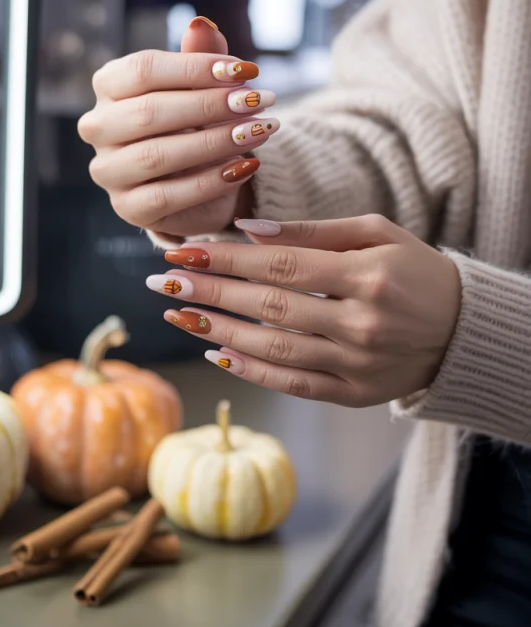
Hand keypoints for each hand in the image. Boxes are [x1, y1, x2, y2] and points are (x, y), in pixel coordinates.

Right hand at [77, 18, 277, 236]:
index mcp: (109, 85)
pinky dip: (210, 182)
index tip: (245, 71)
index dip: (196, 68)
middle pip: (148, 112)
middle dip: (210, 106)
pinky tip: (245, 167)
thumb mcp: (203, 86)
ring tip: (259, 131)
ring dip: (214, 143)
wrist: (199, 178)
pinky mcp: (128, 207)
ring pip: (156, 155)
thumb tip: (201, 24)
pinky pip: (167, 196)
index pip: (144, 70)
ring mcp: (109, 170)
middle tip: (258, 101)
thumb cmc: (196, 121)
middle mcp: (99, 126)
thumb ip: (200, 58)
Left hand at [146, 215, 460, 406]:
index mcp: (369, 275)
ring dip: (219, 331)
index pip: (282, 265)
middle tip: (163, 281)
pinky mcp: (354, 395)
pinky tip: (217, 351)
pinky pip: (294, 384)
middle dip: (210, 292)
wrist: (463, 331)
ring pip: (274, 348)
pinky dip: (252, 370)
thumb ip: (315, 231)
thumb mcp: (379, 233)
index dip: (227, 259)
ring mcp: (357, 364)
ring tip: (178, 315)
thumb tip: (250, 231)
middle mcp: (362, 322)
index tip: (185, 251)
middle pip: (270, 306)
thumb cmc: (416, 271)